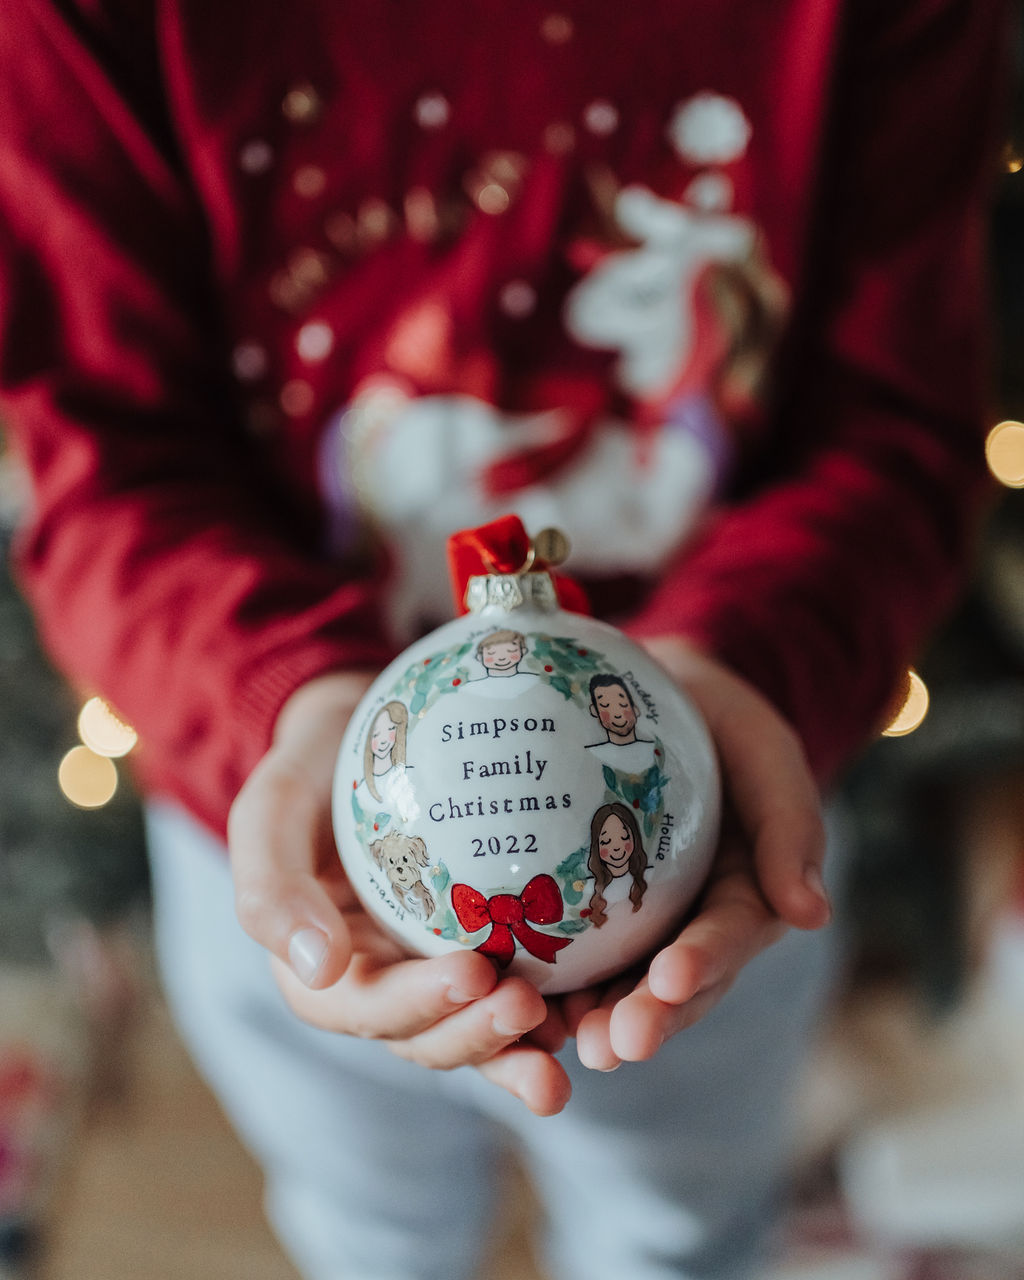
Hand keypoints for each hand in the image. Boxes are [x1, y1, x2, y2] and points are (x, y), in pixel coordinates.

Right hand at [227, 672, 571, 1115]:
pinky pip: (517, 984)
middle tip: (529, 1006)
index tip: (473, 970)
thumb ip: (273, 885)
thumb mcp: (272, 809)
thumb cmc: (310, 768)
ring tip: (573, 1037)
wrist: (359, 733)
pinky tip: (599, 1001)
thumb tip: (318, 968)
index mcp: (322, 972)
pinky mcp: (481, 948)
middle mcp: (381, 985)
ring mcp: (432, 971)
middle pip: (428, 1034)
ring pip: (476, 1027)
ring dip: (520, 1047)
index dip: (418, 1004)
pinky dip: (554, 1006)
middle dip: (478, 1036)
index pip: (365, 1008)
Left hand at [567, 637, 830, 1071]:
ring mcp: (643, 923)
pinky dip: (553, 981)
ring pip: (624, 982)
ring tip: (568, 1042)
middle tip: (612, 1045)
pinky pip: (574, 950)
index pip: (728, 935)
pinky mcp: (593, 909)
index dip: (703, 962)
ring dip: (599, 1018)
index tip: (672, 980)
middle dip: (648, 1016)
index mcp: (746, 893)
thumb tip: (813, 915)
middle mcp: (694, 922)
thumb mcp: (766, 752)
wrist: (662, 696)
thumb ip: (790, 823)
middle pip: (675, 982)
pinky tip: (517, 1001)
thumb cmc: (722, 723)